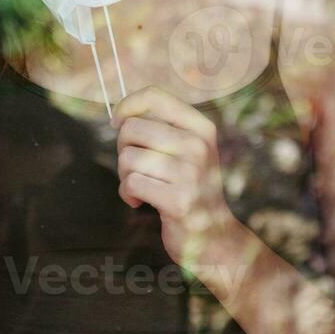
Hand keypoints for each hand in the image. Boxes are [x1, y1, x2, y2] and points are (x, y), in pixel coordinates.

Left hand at [113, 86, 241, 270]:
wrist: (216, 236)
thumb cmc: (191, 187)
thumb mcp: (189, 150)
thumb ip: (163, 127)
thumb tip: (121, 114)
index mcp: (201, 127)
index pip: (154, 96)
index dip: (127, 106)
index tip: (118, 122)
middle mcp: (198, 146)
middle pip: (132, 128)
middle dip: (122, 148)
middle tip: (134, 165)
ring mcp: (190, 174)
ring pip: (128, 157)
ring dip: (124, 175)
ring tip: (139, 185)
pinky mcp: (178, 201)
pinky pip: (131, 184)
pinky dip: (127, 193)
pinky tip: (140, 200)